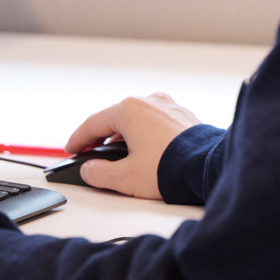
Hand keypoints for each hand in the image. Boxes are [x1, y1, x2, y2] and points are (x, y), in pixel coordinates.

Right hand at [63, 92, 201, 199]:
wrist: (208, 168)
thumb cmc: (170, 168)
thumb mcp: (125, 177)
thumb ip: (99, 174)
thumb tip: (90, 170)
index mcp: (130, 109)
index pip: (94, 123)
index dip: (78, 139)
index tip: (70, 150)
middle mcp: (149, 101)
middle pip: (116, 118)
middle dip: (101, 137)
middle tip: (89, 152)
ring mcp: (169, 106)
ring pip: (137, 119)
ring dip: (124, 136)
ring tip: (117, 155)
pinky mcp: (184, 116)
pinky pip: (156, 123)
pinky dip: (144, 135)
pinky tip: (144, 151)